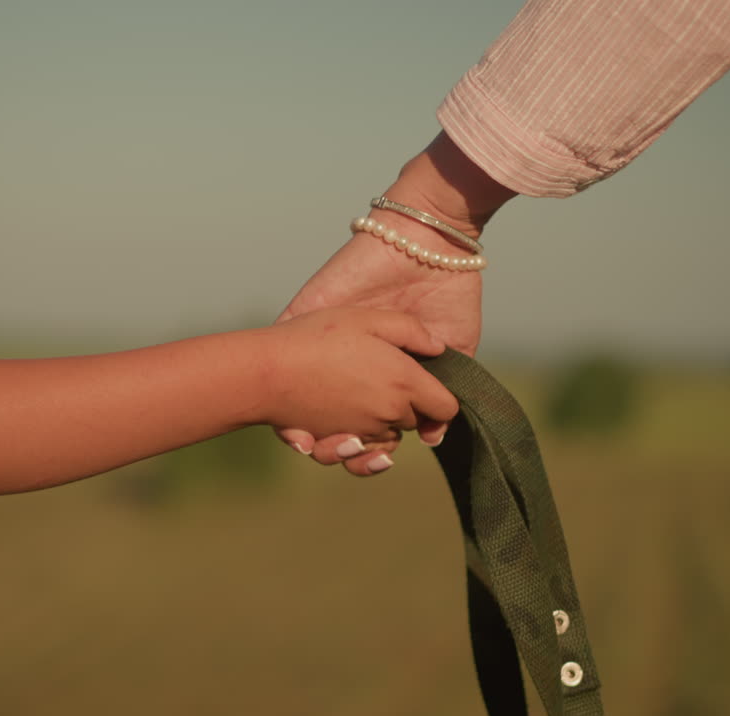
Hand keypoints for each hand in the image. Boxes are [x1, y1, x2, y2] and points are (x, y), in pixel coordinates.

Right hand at [257, 307, 458, 455]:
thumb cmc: (316, 337)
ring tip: (362, 398)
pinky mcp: (339, 444)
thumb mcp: (367, 318)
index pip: (445, 407)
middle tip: (384, 376)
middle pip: (415, 420)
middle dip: (408, 404)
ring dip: (383, 426)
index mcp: (404, 381)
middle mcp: (389, 413)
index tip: (428, 384)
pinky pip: (362, 456)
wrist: (266, 371)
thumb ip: (410, 330)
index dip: (441, 397)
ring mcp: (364, 433)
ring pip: (389, 438)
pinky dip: (362, 451)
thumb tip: (437, 348)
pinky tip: (354, 439)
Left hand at [275, 225, 480, 473]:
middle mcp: (346, 364)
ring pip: (292, 399)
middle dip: (335, 445)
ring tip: (323, 442)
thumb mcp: (454, 351)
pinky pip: (275, 354)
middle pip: (324, 420)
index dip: (366, 447)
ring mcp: (321, 342)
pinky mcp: (302, 315)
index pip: (363, 423)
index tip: (376, 457)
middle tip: (349, 450)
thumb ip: (441, 392)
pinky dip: (276, 388)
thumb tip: (433, 435)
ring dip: (306, 430)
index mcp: (379, 375)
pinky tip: (292, 418)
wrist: (431, 245)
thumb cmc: (449, 297)